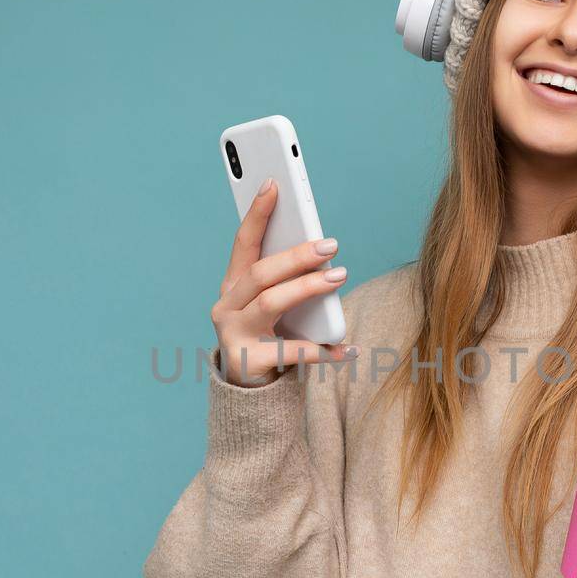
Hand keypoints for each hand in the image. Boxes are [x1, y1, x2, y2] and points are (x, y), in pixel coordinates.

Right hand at [212, 177, 355, 386]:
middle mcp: (227, 307)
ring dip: (307, 287)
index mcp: (232, 286)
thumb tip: (318, 246)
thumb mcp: (272, 305)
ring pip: (271, 302)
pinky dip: (324, 350)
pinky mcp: (249, 362)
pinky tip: (349, 348)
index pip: (243, 243)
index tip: (274, 184)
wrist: (249, 393)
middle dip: (296, 255)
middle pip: (261, 273)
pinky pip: (293, 352)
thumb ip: (285, 279)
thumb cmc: (267, 337)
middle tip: (331, 244)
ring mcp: (234, 335)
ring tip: (339, 277)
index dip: (258, 213)